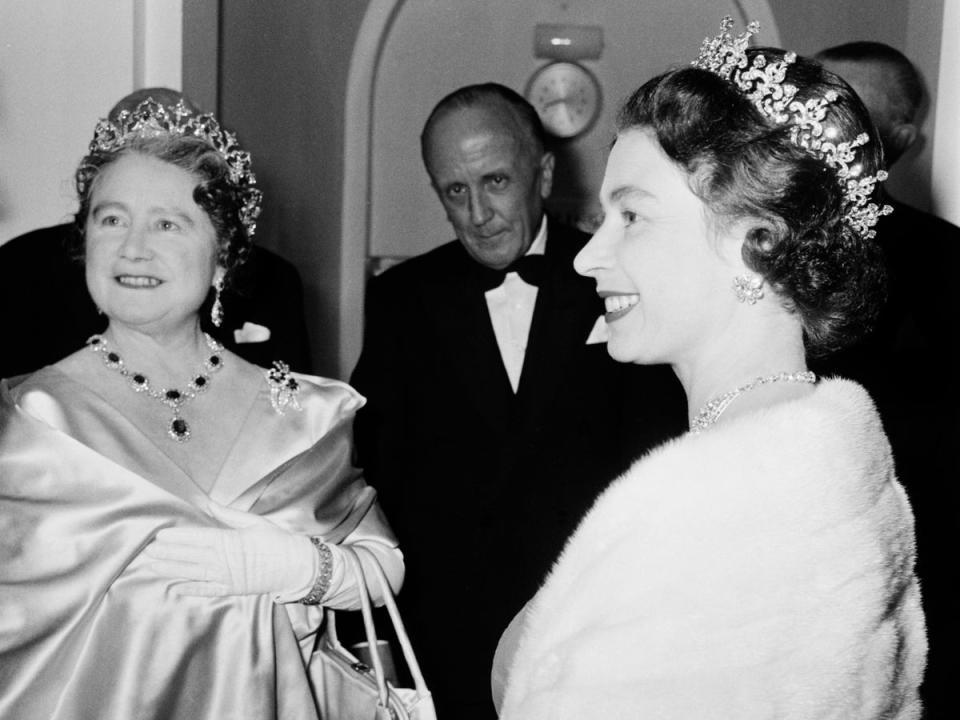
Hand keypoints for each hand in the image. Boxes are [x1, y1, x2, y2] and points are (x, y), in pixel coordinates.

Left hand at [144, 504, 316, 598]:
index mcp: (229, 541)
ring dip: (172, 570)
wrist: (297, 567)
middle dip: (167, 554)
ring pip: (193, 573)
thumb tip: (209, 503)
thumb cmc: (279, 541)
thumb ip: (229, 515)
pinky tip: (176, 588)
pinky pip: (208, 590)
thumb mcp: (255, 522)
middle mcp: (224, 560)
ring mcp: (227, 577)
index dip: (177, 538)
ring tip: (154, 567)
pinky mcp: (232, 590)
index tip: (159, 536)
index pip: (196, 539)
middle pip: (190, 556)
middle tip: (146, 552)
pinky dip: (191, 589)